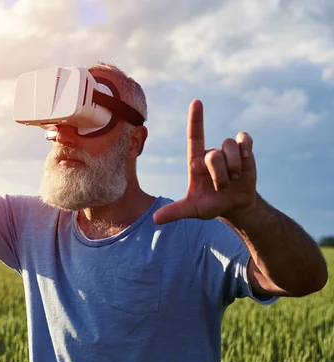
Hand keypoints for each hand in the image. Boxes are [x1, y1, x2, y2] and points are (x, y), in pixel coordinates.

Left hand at [153, 100, 257, 224]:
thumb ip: (175, 212)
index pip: (194, 136)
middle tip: (221, 187)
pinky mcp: (244, 150)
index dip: (196, 119)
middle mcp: (210, 153)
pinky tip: (245, 161)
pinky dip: (246, 151)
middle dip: (220, 175)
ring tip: (233, 179)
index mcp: (196, 161)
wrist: (235, 205)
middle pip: (214, 155)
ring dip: (234, 169)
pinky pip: (245, 141)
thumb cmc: (210, 205)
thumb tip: (155, 220)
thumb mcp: (192, 210)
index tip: (197, 102)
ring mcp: (227, 150)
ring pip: (230, 148)